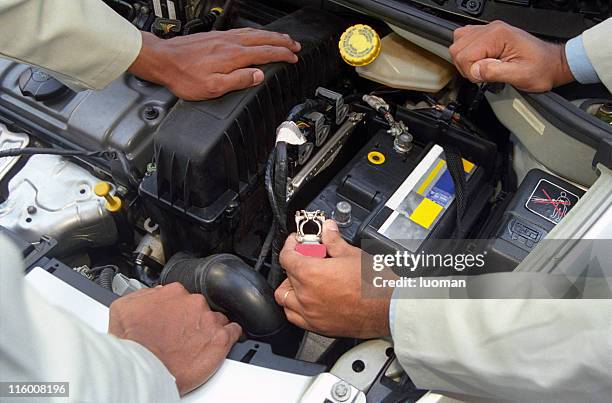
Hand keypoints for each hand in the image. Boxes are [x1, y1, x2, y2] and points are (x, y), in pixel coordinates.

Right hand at [109, 283, 241, 395]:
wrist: (143, 370)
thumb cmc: (133, 346)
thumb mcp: (124, 309)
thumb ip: (143, 296)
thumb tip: (153, 295)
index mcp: (173, 293)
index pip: (182, 296)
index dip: (177, 309)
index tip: (173, 319)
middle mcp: (194, 303)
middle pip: (199, 307)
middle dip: (192, 319)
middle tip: (181, 335)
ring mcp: (209, 320)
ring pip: (216, 318)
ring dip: (208, 328)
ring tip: (197, 343)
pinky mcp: (220, 340)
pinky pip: (234, 331)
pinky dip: (230, 335)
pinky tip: (219, 342)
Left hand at [129, 28, 300, 99]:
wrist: (163, 60)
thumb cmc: (184, 76)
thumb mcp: (213, 87)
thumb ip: (238, 80)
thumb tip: (258, 76)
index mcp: (233, 56)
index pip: (265, 53)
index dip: (282, 55)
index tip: (293, 57)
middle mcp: (230, 43)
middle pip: (263, 39)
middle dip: (282, 42)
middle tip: (295, 45)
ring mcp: (223, 38)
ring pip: (253, 33)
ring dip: (270, 36)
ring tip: (282, 38)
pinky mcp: (215, 37)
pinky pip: (243, 32)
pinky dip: (256, 33)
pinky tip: (255, 35)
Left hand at [275, 220, 390, 338]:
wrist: (389, 308)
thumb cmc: (375, 284)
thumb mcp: (353, 254)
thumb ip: (334, 241)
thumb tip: (328, 230)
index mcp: (310, 274)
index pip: (286, 257)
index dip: (290, 245)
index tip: (297, 242)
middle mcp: (306, 296)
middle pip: (286, 277)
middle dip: (294, 265)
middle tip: (308, 259)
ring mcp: (311, 314)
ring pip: (285, 300)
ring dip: (291, 288)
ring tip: (306, 281)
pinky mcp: (319, 327)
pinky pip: (296, 318)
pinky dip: (297, 308)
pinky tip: (310, 299)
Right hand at [450, 20, 573, 91]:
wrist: (552, 63)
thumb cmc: (541, 69)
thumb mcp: (520, 76)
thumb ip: (495, 72)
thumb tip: (474, 71)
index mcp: (498, 36)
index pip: (465, 54)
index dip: (471, 71)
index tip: (483, 77)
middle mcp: (492, 29)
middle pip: (457, 47)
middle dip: (466, 66)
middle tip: (482, 74)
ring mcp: (490, 30)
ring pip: (458, 41)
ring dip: (465, 59)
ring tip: (481, 67)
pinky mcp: (489, 35)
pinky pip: (465, 39)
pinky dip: (467, 52)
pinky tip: (479, 61)